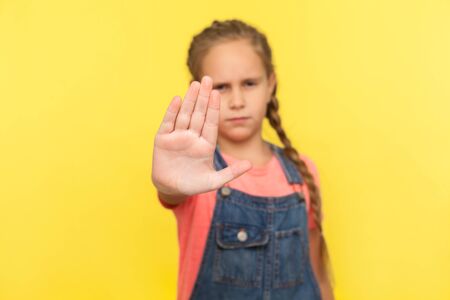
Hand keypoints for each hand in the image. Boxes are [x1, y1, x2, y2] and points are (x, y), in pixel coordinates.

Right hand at [151, 75, 251, 197]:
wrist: (171, 190)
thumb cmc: (193, 185)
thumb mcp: (214, 181)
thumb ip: (232, 173)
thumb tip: (251, 165)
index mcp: (205, 144)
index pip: (211, 122)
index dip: (214, 108)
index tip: (217, 93)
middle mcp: (192, 137)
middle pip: (199, 114)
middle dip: (203, 97)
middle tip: (207, 79)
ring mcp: (177, 137)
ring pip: (185, 114)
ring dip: (189, 100)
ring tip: (194, 84)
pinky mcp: (163, 139)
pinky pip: (168, 123)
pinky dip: (172, 112)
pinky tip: (177, 100)